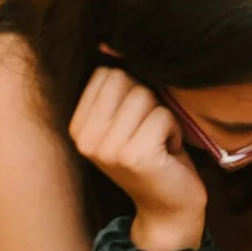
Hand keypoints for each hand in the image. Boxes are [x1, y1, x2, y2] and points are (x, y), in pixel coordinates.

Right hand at [68, 67, 206, 250]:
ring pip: (145, 95)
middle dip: (148, 101)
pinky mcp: (135, 156)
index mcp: (77, 126)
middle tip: (149, 133)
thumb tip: (110, 42)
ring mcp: (108, 148)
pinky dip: (174, 131)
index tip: (136, 121)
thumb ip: (117, 88)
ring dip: (162, 117)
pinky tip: (167, 153)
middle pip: (126, 80)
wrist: (169, 208)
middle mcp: (85, 138)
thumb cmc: (154, 155)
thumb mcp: (126, 120)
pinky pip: (163, 116)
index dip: (133, 89)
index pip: (107, 73)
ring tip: (158, 143)